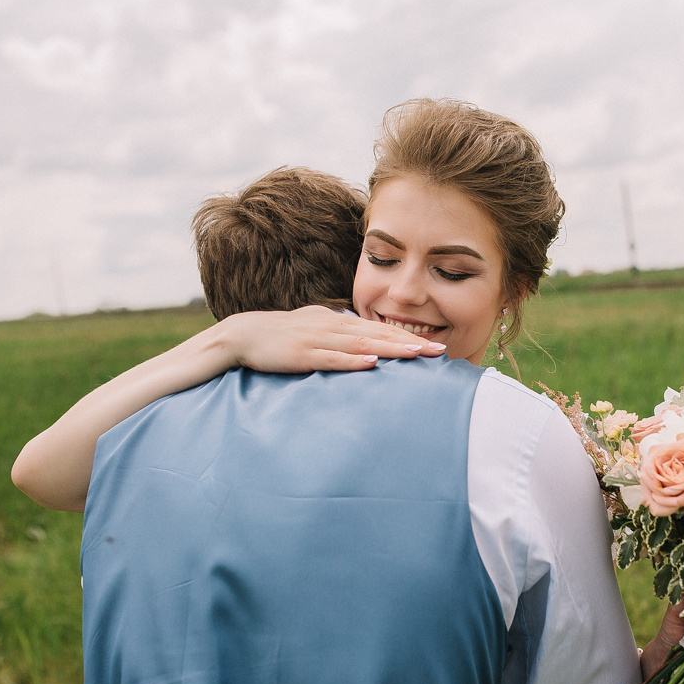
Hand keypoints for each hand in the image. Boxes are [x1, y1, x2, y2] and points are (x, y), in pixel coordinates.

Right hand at [214, 307, 446, 372]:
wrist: (243, 334)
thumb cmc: (283, 335)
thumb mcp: (317, 329)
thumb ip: (341, 334)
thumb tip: (365, 344)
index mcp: (339, 321)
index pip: (381, 328)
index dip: (410, 336)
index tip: (436, 346)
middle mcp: (333, 326)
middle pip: (379, 333)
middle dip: (411, 342)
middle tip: (440, 351)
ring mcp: (318, 340)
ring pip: (361, 343)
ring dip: (390, 349)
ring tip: (416, 354)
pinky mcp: (302, 355)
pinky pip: (331, 358)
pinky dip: (352, 360)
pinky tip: (371, 362)